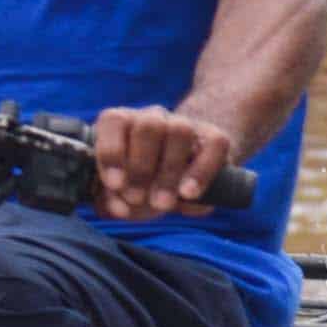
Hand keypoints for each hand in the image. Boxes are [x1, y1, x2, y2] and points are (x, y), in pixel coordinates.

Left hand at [89, 102, 244, 223]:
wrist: (180, 179)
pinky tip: (188, 195)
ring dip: (169, 171)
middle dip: (141, 167)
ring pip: (180, 131)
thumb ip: (114, 201)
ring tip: (162, 203)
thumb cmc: (141, 186)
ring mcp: (185, 124)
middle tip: (137, 199)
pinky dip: (201, 172)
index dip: (112, 152)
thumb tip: (120, 209)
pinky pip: (215, 145)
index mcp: (123, 123)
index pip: (114, 121)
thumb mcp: (122, 195)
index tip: (115, 185)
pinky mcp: (214, 138)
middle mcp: (153, 117)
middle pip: (149, 126)